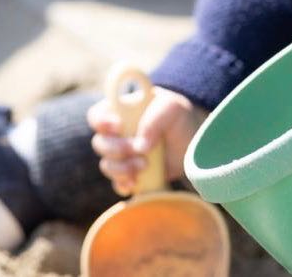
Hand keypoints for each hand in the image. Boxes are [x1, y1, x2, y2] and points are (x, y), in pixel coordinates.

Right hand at [88, 86, 207, 195]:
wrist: (194, 140)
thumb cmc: (180, 116)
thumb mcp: (172, 108)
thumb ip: (154, 120)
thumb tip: (141, 147)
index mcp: (122, 111)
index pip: (97, 115)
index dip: (101, 122)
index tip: (118, 127)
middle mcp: (117, 133)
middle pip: (99, 143)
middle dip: (116, 149)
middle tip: (137, 149)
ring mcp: (123, 155)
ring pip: (107, 165)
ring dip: (122, 168)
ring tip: (144, 165)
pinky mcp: (132, 173)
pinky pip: (118, 183)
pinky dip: (123, 184)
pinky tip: (135, 182)